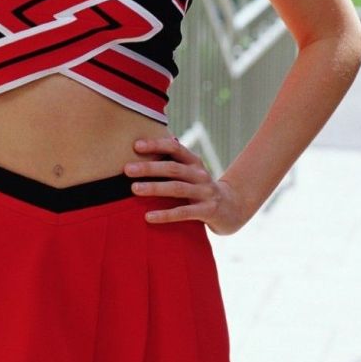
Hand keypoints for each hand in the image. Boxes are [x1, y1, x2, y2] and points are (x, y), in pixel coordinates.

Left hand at [124, 135, 244, 234]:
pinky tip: (148, 216)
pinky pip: (183, 212)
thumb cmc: (200, 188)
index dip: (156, 145)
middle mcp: (200, 174)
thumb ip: (171, 163)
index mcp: (193, 161)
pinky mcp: (208, 211)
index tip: (136, 146)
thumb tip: (137, 150)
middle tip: (126, 169)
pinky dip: (165, 214)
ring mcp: (205, 192)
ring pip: (177, 188)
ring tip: (134, 189)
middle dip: (149, 167)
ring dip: (154, 188)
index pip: (174, 147)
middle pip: (172, 168)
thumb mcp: (190, 173)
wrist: (233, 208)